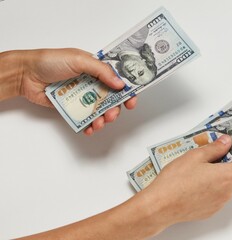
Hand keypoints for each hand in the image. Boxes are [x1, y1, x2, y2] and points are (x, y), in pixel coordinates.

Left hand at [20, 48, 136, 134]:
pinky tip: (89, 128)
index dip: (127, 90)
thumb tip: (120, 83)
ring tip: (99, 123)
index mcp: (96, 68)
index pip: (118, 79)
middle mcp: (92, 82)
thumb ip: (101, 71)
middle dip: (115, 109)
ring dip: (103, 119)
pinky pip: (85, 118)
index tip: (131, 101)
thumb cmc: (50, 61)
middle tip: (111, 115)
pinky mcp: (72, 107)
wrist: (26, 75)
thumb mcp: (79, 60)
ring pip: (100, 110)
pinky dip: (89, 125)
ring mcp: (83, 95)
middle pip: (111, 98)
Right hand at [137, 135, 231, 228]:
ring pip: (225, 186)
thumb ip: (215, 148)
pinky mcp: (210, 211)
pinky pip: (215, 196)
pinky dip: (209, 189)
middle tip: (208, 158)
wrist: (160, 206)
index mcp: (227, 176)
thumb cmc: (176, 181)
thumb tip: (226, 142)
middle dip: (225, 165)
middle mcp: (227, 192)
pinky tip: (193, 184)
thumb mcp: (195, 156)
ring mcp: (219, 203)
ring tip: (196, 172)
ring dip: (216, 177)